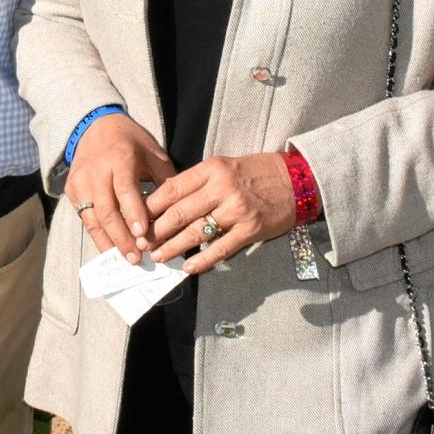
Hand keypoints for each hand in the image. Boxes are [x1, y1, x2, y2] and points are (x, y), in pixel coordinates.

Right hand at [66, 114, 174, 263]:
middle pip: (106, 210)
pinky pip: (85, 218)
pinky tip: (112, 249)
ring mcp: (80, 182)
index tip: (143, 235)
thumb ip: (165, 182)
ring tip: (125, 259)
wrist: (95, 126)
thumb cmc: (131, 142)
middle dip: (122, 238)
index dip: (134, 214)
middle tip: (137, 258)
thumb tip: (178, 214)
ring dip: (109, 242)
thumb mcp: (154, 154)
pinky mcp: (71, 191)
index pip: (125, 190)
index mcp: (120, 158)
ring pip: (92, 219)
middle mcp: (96, 171)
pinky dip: (98, 236)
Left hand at [146, 151, 297, 274]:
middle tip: (142, 243)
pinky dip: (203, 261)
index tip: (136, 220)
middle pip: (180, 213)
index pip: (172, 189)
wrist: (296, 180)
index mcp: (212, 169)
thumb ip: (196, 182)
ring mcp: (237, 210)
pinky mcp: (250, 230)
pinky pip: (221, 249)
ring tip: (159, 256)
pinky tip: (188, 268)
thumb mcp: (223, 166)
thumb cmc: (255, 172)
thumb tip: (165, 202)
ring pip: (196, 233)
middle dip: (157, 231)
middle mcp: (222, 188)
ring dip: (174, 247)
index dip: (150, 207)